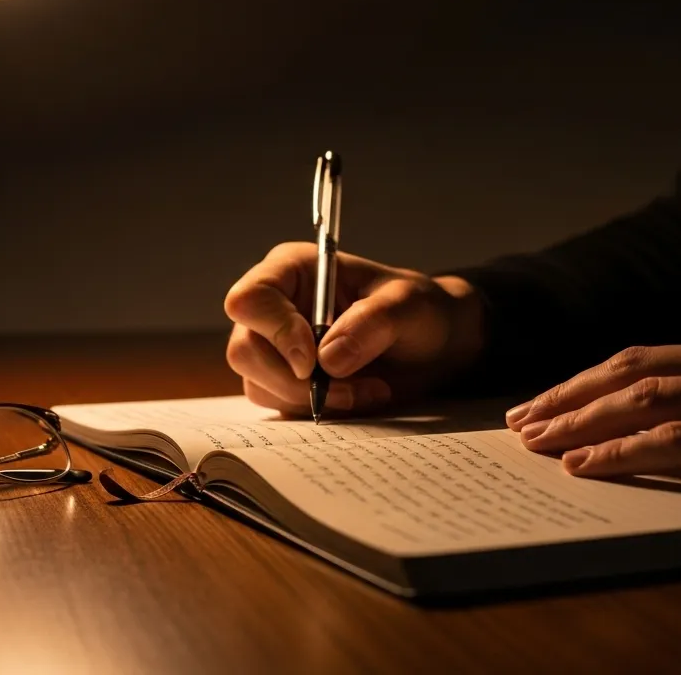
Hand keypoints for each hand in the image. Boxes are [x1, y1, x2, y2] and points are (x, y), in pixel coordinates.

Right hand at [224, 242, 482, 415]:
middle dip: (294, 380)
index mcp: (292, 270)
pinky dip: (319, 410)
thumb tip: (327, 359)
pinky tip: (358, 398)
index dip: (274, 332)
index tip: (311, 361)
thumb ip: (374, 322)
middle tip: (347, 388)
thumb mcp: (410, 306)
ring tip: (366, 390)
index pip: (250, 299)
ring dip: (312, 399)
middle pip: (245, 350)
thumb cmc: (421, 311)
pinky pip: (280, 406)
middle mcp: (275, 306)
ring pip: (259, 384)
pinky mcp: (285, 380)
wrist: (435, 347)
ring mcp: (275, 346)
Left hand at [506, 322, 680, 497]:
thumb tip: (664, 420)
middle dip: (567, 395)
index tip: (545, 401)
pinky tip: (587, 464)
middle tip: (519, 420)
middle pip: (630, 368)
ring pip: (645, 397)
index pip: (646, 356)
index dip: (587, 378)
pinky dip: (624, 450)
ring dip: (581, 420)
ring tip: (536, 441)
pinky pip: (680, 439)